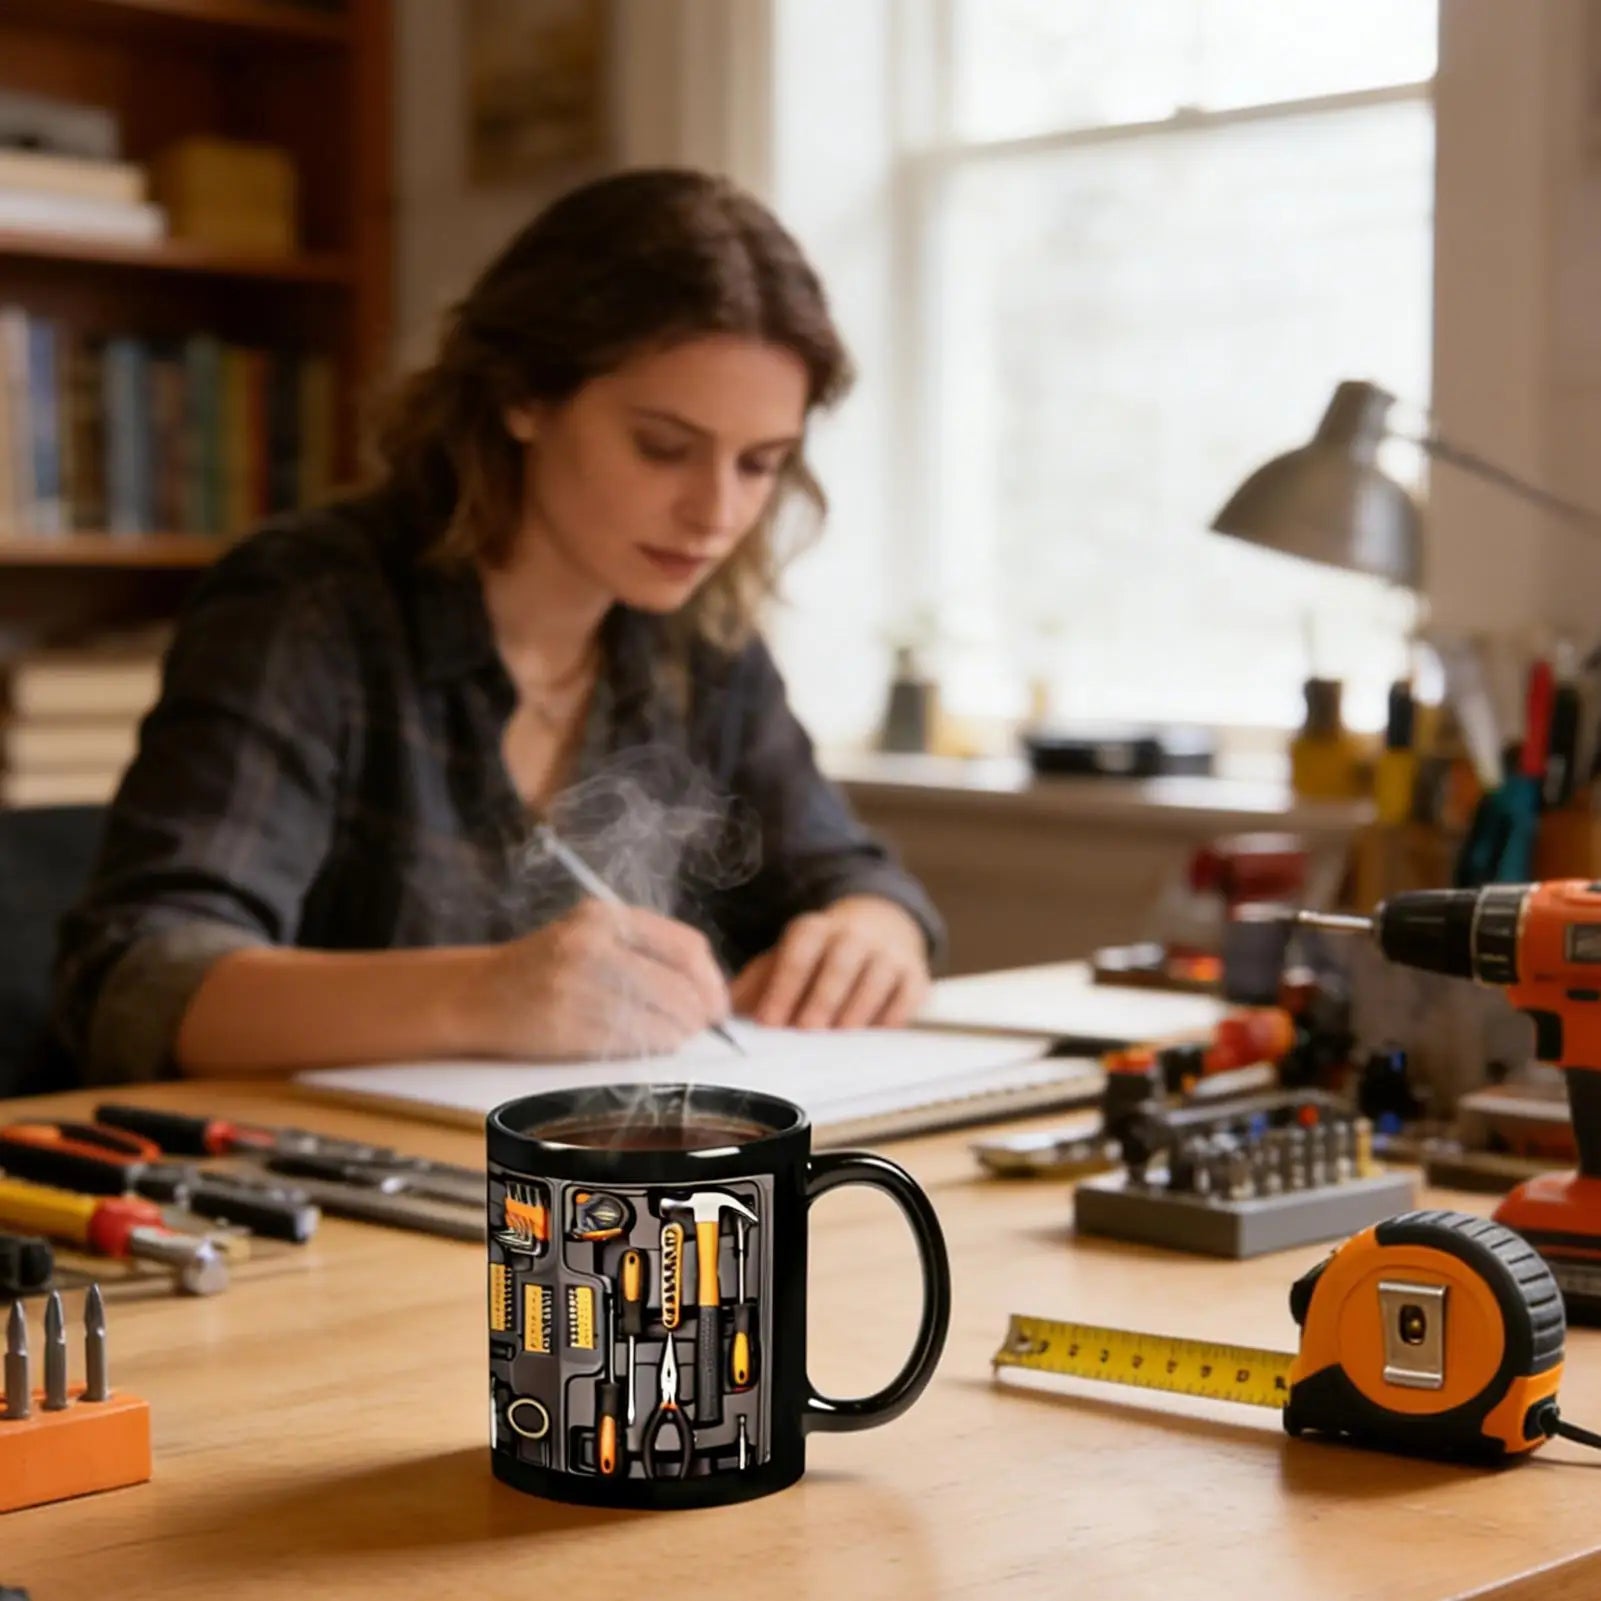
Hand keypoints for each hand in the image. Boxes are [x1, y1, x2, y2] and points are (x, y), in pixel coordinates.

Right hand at [458, 900, 730, 1058]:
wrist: (477, 994)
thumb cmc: (546, 966)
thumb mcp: (592, 934)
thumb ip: (646, 950)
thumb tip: (708, 990)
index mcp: (604, 916)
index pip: (686, 947)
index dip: (711, 981)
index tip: (718, 1003)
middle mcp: (591, 946)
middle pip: (679, 987)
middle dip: (700, 1014)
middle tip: (702, 1027)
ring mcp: (577, 987)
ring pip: (660, 1019)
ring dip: (678, 1035)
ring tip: (674, 1036)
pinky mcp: (566, 1026)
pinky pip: (631, 1044)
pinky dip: (650, 1048)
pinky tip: (647, 1045)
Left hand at [730, 896, 929, 1028]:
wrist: (882, 926)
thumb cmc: (823, 954)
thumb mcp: (789, 956)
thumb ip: (759, 982)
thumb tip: (724, 1009)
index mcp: (815, 929)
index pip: (798, 953)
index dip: (782, 987)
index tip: (769, 1021)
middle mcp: (853, 935)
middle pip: (839, 963)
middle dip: (822, 997)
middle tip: (807, 1029)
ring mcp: (888, 953)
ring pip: (875, 977)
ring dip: (857, 1007)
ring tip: (840, 1034)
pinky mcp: (914, 973)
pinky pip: (907, 993)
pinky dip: (893, 1013)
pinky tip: (877, 1031)